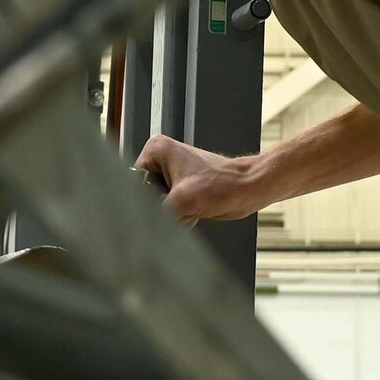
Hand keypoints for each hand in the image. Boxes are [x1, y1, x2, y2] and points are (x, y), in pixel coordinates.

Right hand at [136, 135, 263, 224]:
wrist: (247, 190)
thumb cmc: (225, 184)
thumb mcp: (182, 201)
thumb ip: (155, 214)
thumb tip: (140, 229)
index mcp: (156, 150)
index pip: (131, 183)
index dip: (146, 201)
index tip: (163, 205)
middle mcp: (160, 160)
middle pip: (143, 198)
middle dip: (162, 210)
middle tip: (182, 205)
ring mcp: (170, 176)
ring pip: (156, 208)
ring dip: (173, 216)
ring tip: (191, 207)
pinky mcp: (179, 190)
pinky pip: (168, 212)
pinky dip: (179, 217)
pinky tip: (193, 212)